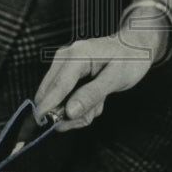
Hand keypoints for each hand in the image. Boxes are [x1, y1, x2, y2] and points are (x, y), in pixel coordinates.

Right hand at [34, 31, 160, 131]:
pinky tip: (95, 97)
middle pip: (50, 94)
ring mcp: (62, 63)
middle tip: (91, 115)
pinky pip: (63, 97)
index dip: (47, 107)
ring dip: (77, 110)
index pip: (57, 86)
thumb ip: (92, 95)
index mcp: (77, 55)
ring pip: (56, 98)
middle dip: (69, 113)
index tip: (39, 125)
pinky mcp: (64, 71)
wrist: (133, 46)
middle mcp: (64, 57)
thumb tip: (69, 111)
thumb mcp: (116, 79)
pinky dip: (78, 104)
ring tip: (99, 102)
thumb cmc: (129, 60)